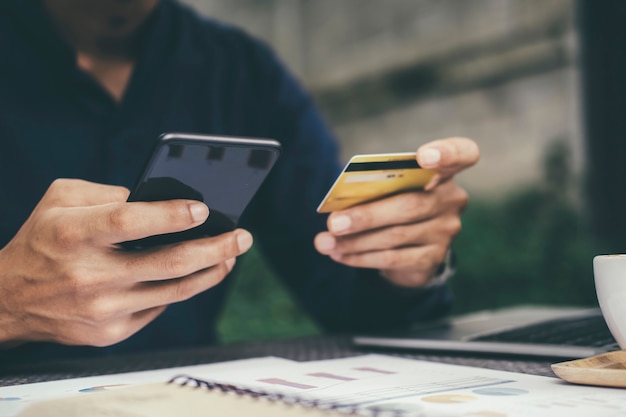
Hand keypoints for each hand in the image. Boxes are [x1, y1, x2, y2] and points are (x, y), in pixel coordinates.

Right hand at [0, 179, 252, 346]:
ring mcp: (102, 309)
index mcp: (73, 235)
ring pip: (175, 290)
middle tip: (243, 236)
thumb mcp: (60, 200)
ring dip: (212, 271)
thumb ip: (107, 191)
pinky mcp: (110, 332)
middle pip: (168, 263)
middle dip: (216, 248)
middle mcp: (89, 275)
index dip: (170, 216)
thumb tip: (158, 198)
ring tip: (233, 254)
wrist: (10, 300)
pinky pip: (159, 307)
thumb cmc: (42, 240)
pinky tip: (196, 273)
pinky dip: (181, 288)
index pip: (130, 223)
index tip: (204, 209)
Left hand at [314, 137, 478, 286]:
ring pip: (395, 237)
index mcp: (443, 171)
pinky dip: (360, 257)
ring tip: (325, 242)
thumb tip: (339, 210)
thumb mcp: (388, 189)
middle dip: (366, 216)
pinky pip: (393, 259)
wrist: (410, 247)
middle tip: (333, 223)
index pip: (461, 154)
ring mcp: (446, 232)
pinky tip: (339, 255)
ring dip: (354, 241)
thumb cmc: (393, 202)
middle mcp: (451, 200)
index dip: (446, 153)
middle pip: (409, 206)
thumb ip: (373, 190)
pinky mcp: (433, 259)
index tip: (424, 156)